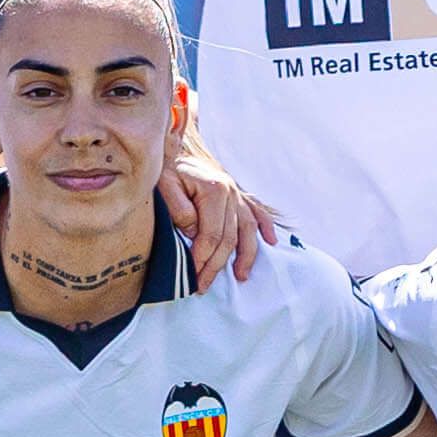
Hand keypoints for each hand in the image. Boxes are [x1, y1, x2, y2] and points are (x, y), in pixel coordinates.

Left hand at [163, 137, 279, 283]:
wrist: (173, 150)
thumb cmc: (166, 171)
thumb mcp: (164, 186)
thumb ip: (178, 208)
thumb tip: (193, 231)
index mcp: (215, 189)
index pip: (212, 234)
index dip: (202, 258)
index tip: (193, 275)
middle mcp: (231, 191)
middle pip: (230, 237)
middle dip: (217, 265)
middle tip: (203, 286)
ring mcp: (237, 193)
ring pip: (248, 229)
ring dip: (246, 255)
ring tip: (241, 276)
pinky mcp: (238, 194)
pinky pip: (257, 212)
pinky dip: (266, 227)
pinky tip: (271, 242)